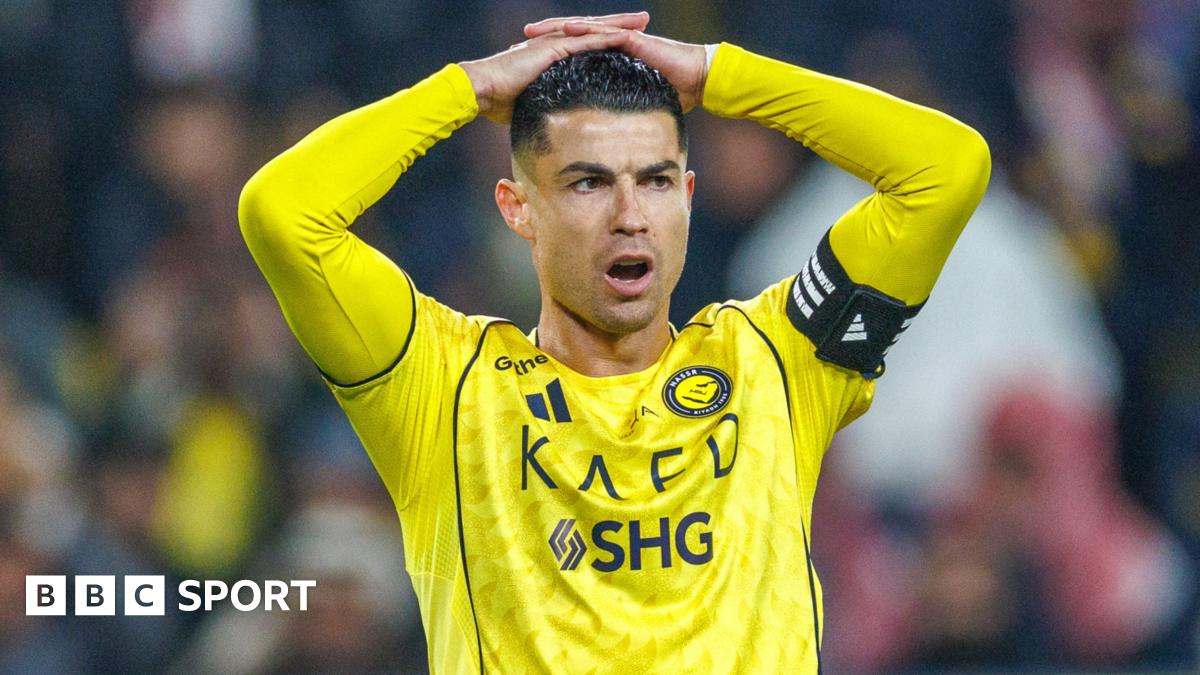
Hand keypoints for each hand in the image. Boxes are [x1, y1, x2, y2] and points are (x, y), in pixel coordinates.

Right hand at [459, 13, 647, 122]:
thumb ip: (543, 105)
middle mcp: (554, 42)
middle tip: (644, 19)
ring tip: (641, 21)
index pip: (584, 42)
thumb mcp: (529, 102)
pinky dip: (605, 38)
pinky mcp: (551, 48)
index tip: (628, 38)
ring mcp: (553, 43)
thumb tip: (553, 123)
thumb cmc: (498, 101)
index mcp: (550, 53)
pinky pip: (584, 41)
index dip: (605, 38)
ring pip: (593, 30)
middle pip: (593, 30)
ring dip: (618, 25)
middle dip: (619, 23)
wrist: (481, 90)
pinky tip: (625, 36)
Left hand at [524, 14, 708, 110]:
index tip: (526, 59)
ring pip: (584, 30)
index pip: (575, 52)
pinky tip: (566, 31)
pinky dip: (585, 31)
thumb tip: (605, 139)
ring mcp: (622, 39)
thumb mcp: (635, 105)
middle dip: (545, 37)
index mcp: (609, 57)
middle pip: (573, 37)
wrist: (698, 80)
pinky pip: (604, 33)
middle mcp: (613, 44)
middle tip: (520, 39)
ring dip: (557, 29)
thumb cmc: (674, 93)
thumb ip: (618, 115)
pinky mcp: (633, 40)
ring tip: (534, 31)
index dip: (550, 54)